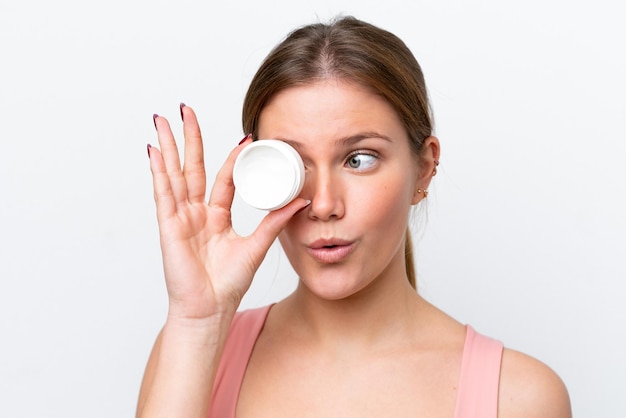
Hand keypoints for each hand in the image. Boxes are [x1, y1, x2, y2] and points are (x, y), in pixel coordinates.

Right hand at [147, 104, 308, 319]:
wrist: (210, 310)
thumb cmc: (227, 285)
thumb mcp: (256, 246)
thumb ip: (274, 222)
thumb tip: (300, 200)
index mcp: (216, 217)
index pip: (222, 178)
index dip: (232, 157)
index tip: (245, 137)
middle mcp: (195, 213)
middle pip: (192, 167)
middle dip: (190, 139)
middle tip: (187, 110)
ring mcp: (179, 218)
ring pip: (173, 174)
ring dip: (168, 146)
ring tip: (163, 120)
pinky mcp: (168, 227)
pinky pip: (163, 194)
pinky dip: (159, 172)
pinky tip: (154, 151)